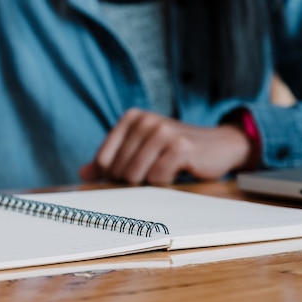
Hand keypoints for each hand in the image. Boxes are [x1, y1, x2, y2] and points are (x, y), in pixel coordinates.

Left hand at [79, 108, 251, 184]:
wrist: (218, 146)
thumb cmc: (173, 151)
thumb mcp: (140, 151)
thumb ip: (112, 161)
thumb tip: (83, 174)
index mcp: (131, 118)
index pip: (103, 161)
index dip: (112, 177)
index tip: (130, 176)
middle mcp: (145, 120)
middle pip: (118, 171)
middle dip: (133, 181)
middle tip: (153, 174)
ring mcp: (163, 131)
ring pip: (135, 176)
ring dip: (149, 183)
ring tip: (165, 172)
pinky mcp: (180, 147)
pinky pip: (157, 179)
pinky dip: (166, 183)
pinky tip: (178, 171)